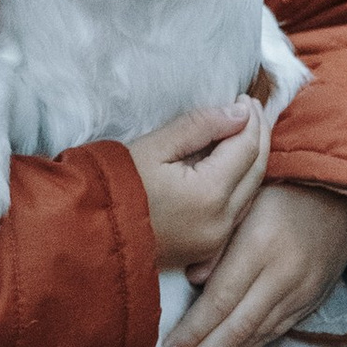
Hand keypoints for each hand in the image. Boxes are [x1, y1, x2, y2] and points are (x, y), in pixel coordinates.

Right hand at [127, 103, 268, 272]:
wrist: (89, 232)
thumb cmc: (114, 185)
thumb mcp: (154, 146)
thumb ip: (199, 126)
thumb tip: (239, 113)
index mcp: (209, 194)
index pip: (246, 149)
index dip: (250, 119)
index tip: (244, 98)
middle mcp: (221, 221)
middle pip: (256, 171)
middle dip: (258, 136)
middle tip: (252, 109)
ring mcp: (215, 239)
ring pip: (251, 193)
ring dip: (252, 160)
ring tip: (245, 130)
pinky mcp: (207, 248)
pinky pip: (237, 211)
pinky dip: (241, 184)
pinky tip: (233, 164)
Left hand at [166, 181, 346, 346]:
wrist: (340, 193)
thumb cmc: (282, 191)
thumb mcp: (244, 202)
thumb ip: (217, 244)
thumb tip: (193, 282)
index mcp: (260, 246)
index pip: (221, 301)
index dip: (193, 331)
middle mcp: (282, 276)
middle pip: (237, 328)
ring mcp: (300, 293)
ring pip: (257, 338)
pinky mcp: (310, 303)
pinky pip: (275, 334)